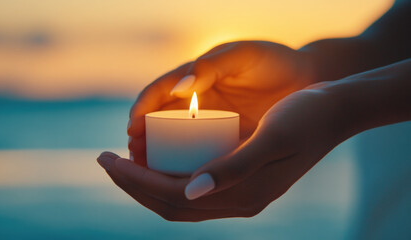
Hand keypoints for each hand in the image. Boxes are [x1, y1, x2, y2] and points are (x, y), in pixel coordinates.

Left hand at [98, 82, 346, 220]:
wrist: (335, 111)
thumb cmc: (306, 117)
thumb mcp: (272, 137)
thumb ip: (234, 168)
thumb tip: (188, 191)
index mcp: (243, 195)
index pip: (172, 195)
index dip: (135, 180)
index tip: (108, 159)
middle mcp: (238, 200)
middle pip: (169, 202)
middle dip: (132, 183)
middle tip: (103, 159)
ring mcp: (240, 193)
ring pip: (178, 197)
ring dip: (145, 181)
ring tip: (121, 161)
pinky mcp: (242, 180)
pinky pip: (193, 185)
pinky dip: (167, 176)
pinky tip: (156, 160)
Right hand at [127, 41, 315, 165]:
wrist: (305, 79)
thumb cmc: (274, 61)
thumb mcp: (242, 56)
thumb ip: (211, 66)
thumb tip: (178, 89)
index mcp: (195, 75)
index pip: (157, 91)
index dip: (142, 108)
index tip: (133, 127)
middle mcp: (195, 98)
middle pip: (157, 118)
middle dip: (141, 136)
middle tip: (132, 156)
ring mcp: (207, 119)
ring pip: (171, 139)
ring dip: (154, 155)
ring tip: (144, 171)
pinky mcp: (222, 137)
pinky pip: (195, 153)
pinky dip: (181, 164)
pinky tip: (175, 177)